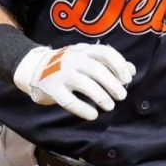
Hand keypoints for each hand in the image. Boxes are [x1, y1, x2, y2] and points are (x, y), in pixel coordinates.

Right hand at [13, 43, 135, 119]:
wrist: (34, 68)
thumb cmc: (69, 65)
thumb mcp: (88, 58)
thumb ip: (109, 63)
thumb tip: (131, 70)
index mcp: (84, 50)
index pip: (105, 52)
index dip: (119, 65)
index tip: (127, 79)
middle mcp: (73, 59)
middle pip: (96, 69)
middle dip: (112, 83)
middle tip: (122, 96)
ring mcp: (61, 73)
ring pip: (84, 83)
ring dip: (100, 96)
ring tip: (110, 106)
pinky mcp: (51, 89)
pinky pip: (68, 100)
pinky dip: (82, 109)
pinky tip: (93, 115)